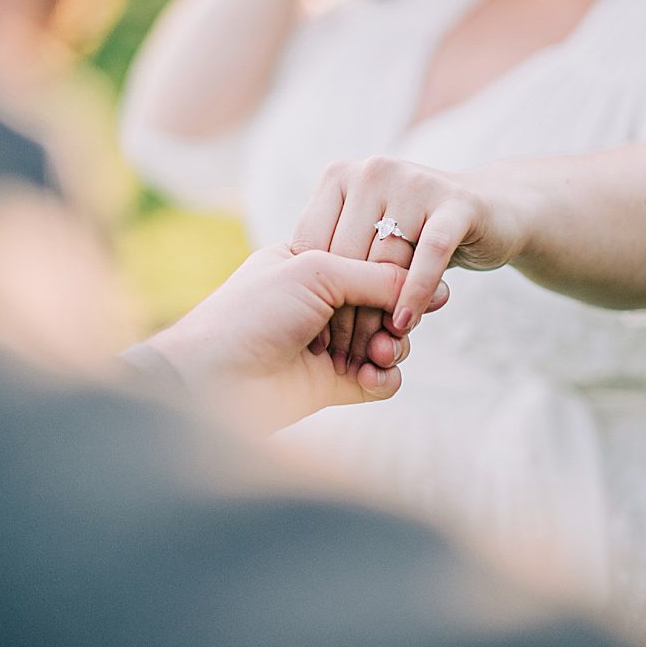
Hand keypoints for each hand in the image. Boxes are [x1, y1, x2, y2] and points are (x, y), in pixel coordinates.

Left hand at [147, 244, 413, 433]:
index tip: (418, 281)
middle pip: (386, 302)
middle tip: (396, 324)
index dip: (395, 274)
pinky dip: (385, 378)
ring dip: (393, 346)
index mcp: (310, 263)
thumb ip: (376, 276)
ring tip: (380, 353)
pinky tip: (370, 377)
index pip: (371, 261)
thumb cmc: (251, 314)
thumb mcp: (315, 272)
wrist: (211, 381)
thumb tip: (434, 288)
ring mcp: (329, 345)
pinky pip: (382, 379)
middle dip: (397, 314)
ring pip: (389, 341)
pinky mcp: (335, 385)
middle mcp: (322, 303)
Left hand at [291, 157, 524, 368]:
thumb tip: (307, 312)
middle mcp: (372, 171)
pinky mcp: (457, 204)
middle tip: (349, 354)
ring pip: (385, 262)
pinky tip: (404, 323)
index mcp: (340, 177)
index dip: (313, 294)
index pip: (313, 242)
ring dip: (380, 312)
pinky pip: (429, 255)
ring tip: (377, 348)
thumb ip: (335, 260)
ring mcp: (415, 182)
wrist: (499, 212)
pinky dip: (414, 293)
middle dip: (348, 312)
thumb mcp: (368, 240)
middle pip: (347, 256)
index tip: (319, 336)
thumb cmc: (418, 235)